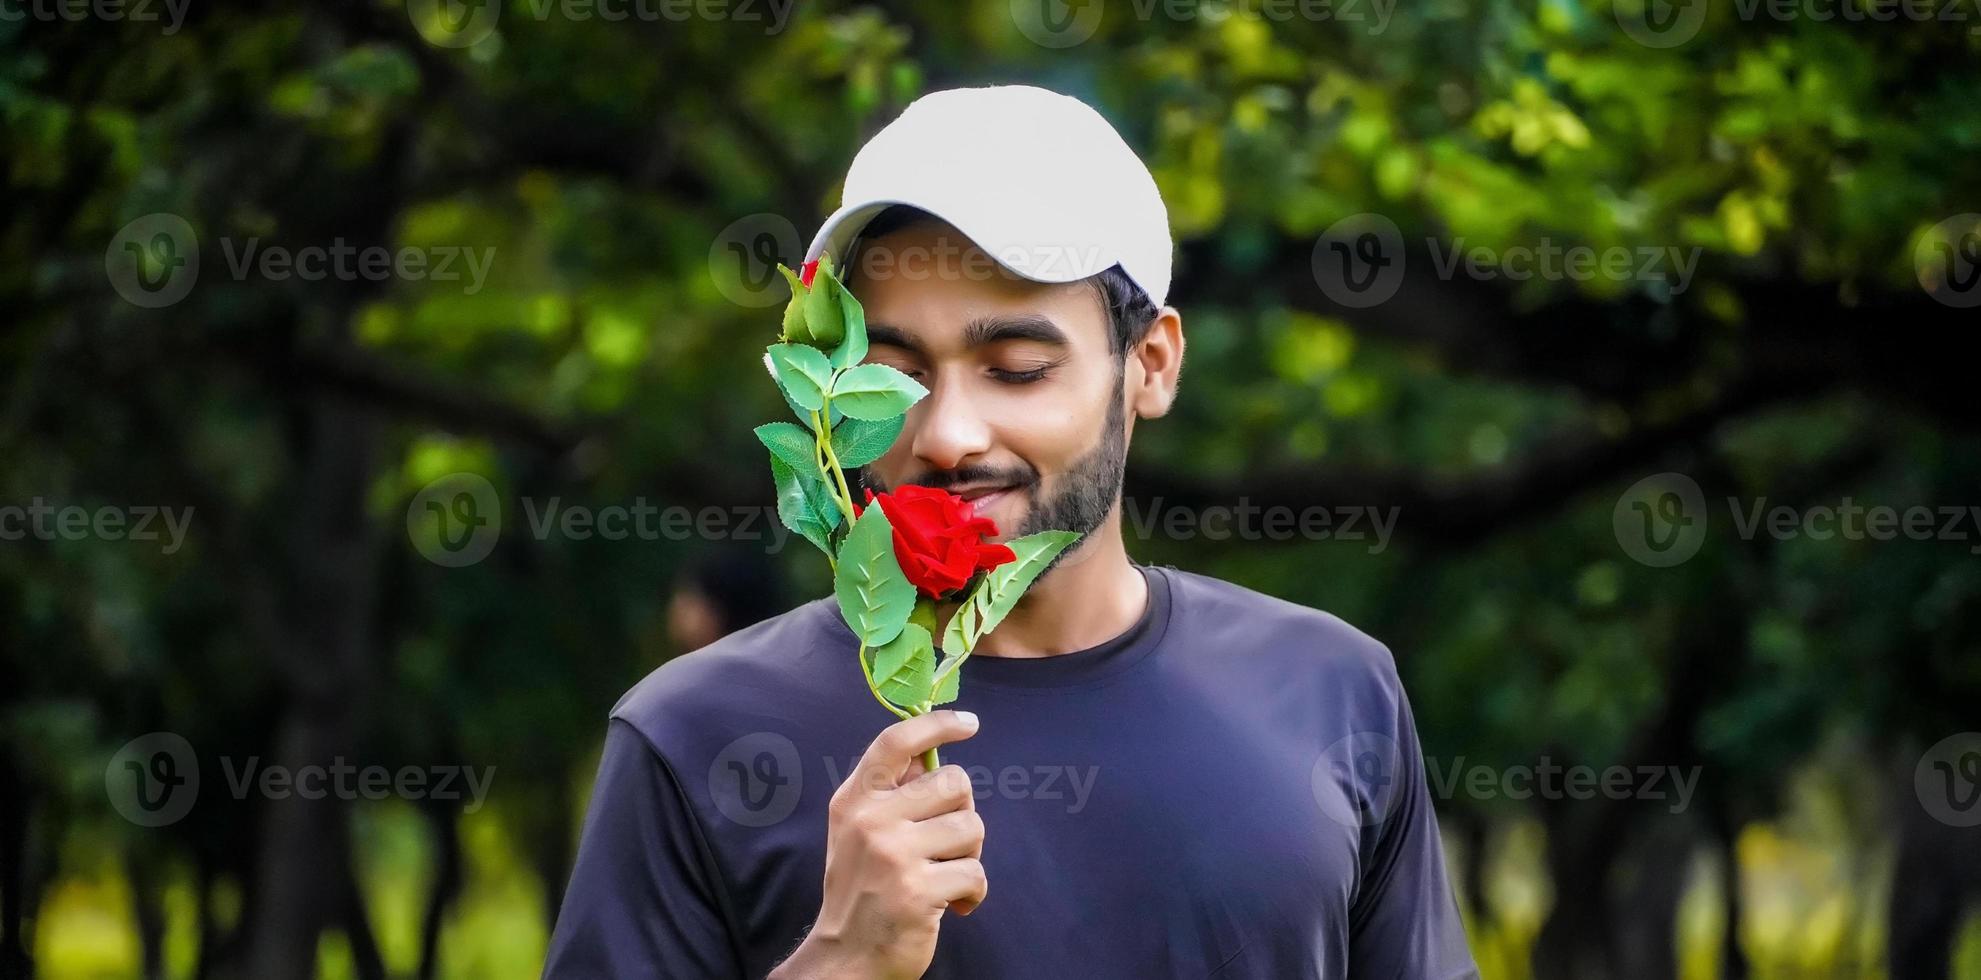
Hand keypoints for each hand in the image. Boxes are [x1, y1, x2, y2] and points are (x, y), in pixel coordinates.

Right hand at [774, 710, 985, 979]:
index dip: (937, 724)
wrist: (846, 956)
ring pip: (971, 827)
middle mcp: (871, 821)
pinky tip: (955, 905)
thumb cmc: (862, 888)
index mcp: (855, 800)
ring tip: (945, 874)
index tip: (969, 723)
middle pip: (954, 783)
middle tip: (945, 844)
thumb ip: (890, 793)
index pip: (896, 743)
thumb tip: (934, 752)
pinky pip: (975, 872)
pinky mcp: (919, 890)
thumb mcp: (858, 831)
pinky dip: (973, 892)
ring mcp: (894, 855)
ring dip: (969, 855)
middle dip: (962, 813)